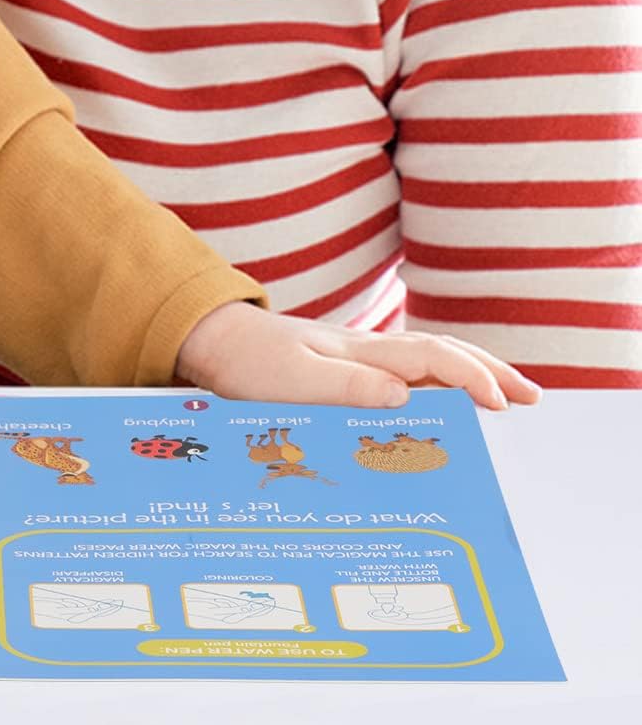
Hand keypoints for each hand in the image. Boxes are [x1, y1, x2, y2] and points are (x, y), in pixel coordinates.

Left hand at [174, 302, 542, 410]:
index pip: (432, 358)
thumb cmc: (250, 364)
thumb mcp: (294, 382)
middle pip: (441, 352)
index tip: (502, 404)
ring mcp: (357, 355)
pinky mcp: (345, 366)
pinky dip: (438, 380)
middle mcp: (366, 350)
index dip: (471, 378)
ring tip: (505, 396)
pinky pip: (406, 370)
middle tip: (531, 397)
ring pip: (427, 358)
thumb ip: (347, 387)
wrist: (214, 341)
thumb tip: (403, 394)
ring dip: (469, 373)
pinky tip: (446, 397)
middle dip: (489, 371)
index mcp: (361, 352)